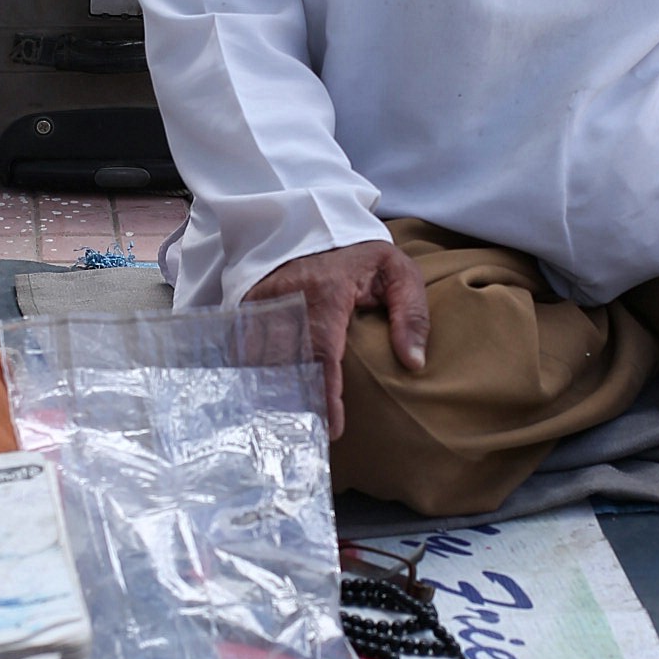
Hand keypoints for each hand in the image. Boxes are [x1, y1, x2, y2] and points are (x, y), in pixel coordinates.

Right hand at [246, 239, 428, 439]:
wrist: (314, 220)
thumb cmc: (360, 253)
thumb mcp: (397, 272)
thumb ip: (412, 315)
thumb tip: (414, 362)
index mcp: (325, 294)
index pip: (322, 355)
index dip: (326, 396)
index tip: (332, 428)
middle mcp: (286, 300)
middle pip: (286, 365)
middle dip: (297, 405)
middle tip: (308, 438)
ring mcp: (261, 303)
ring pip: (261, 361)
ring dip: (274, 395)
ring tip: (287, 429)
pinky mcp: (246, 306)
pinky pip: (244, 350)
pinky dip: (253, 376)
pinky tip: (264, 402)